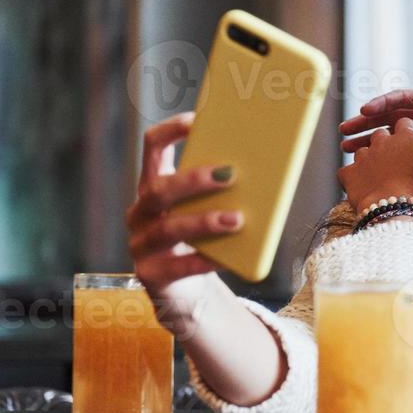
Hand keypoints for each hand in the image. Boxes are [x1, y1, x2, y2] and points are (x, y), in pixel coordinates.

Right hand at [125, 111, 243, 297]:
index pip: (152, 147)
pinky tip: (227, 258)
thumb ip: (224, 190)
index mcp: (154, 186)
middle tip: (229, 174)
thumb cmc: (204, 240)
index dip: (171, 130)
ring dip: (204, 222)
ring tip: (237, 220)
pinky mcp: (150, 275)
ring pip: (168, 228)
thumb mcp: (209, 210)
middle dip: (193, 180)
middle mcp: (140, 212)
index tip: (197, 121)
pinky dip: (204, 260)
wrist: (188, 291)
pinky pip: (177, 266)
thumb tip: (272, 165)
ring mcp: (141, 245)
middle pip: (158, 189)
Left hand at [337, 116, 412, 215]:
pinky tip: (361, 187)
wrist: (394, 207)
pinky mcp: (349, 172)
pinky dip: (352, 177)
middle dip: (385, 144)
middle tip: (392, 162)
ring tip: (376, 178)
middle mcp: (382, 140)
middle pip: (381, 134)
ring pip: (363, 151)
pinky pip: (347, 171)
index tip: (409, 145)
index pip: (405, 123)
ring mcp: (363, 155)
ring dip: (368, 161)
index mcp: (406, 135)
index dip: (407, 133)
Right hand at [339, 89, 412, 153]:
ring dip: (366, 139)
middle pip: (386, 115)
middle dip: (364, 122)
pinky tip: (364, 162)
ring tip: (346, 148)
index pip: (400, 98)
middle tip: (344, 131)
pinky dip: (379, 153)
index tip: (365, 110)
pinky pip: (393, 148)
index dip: (381, 103)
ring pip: (385, 132)